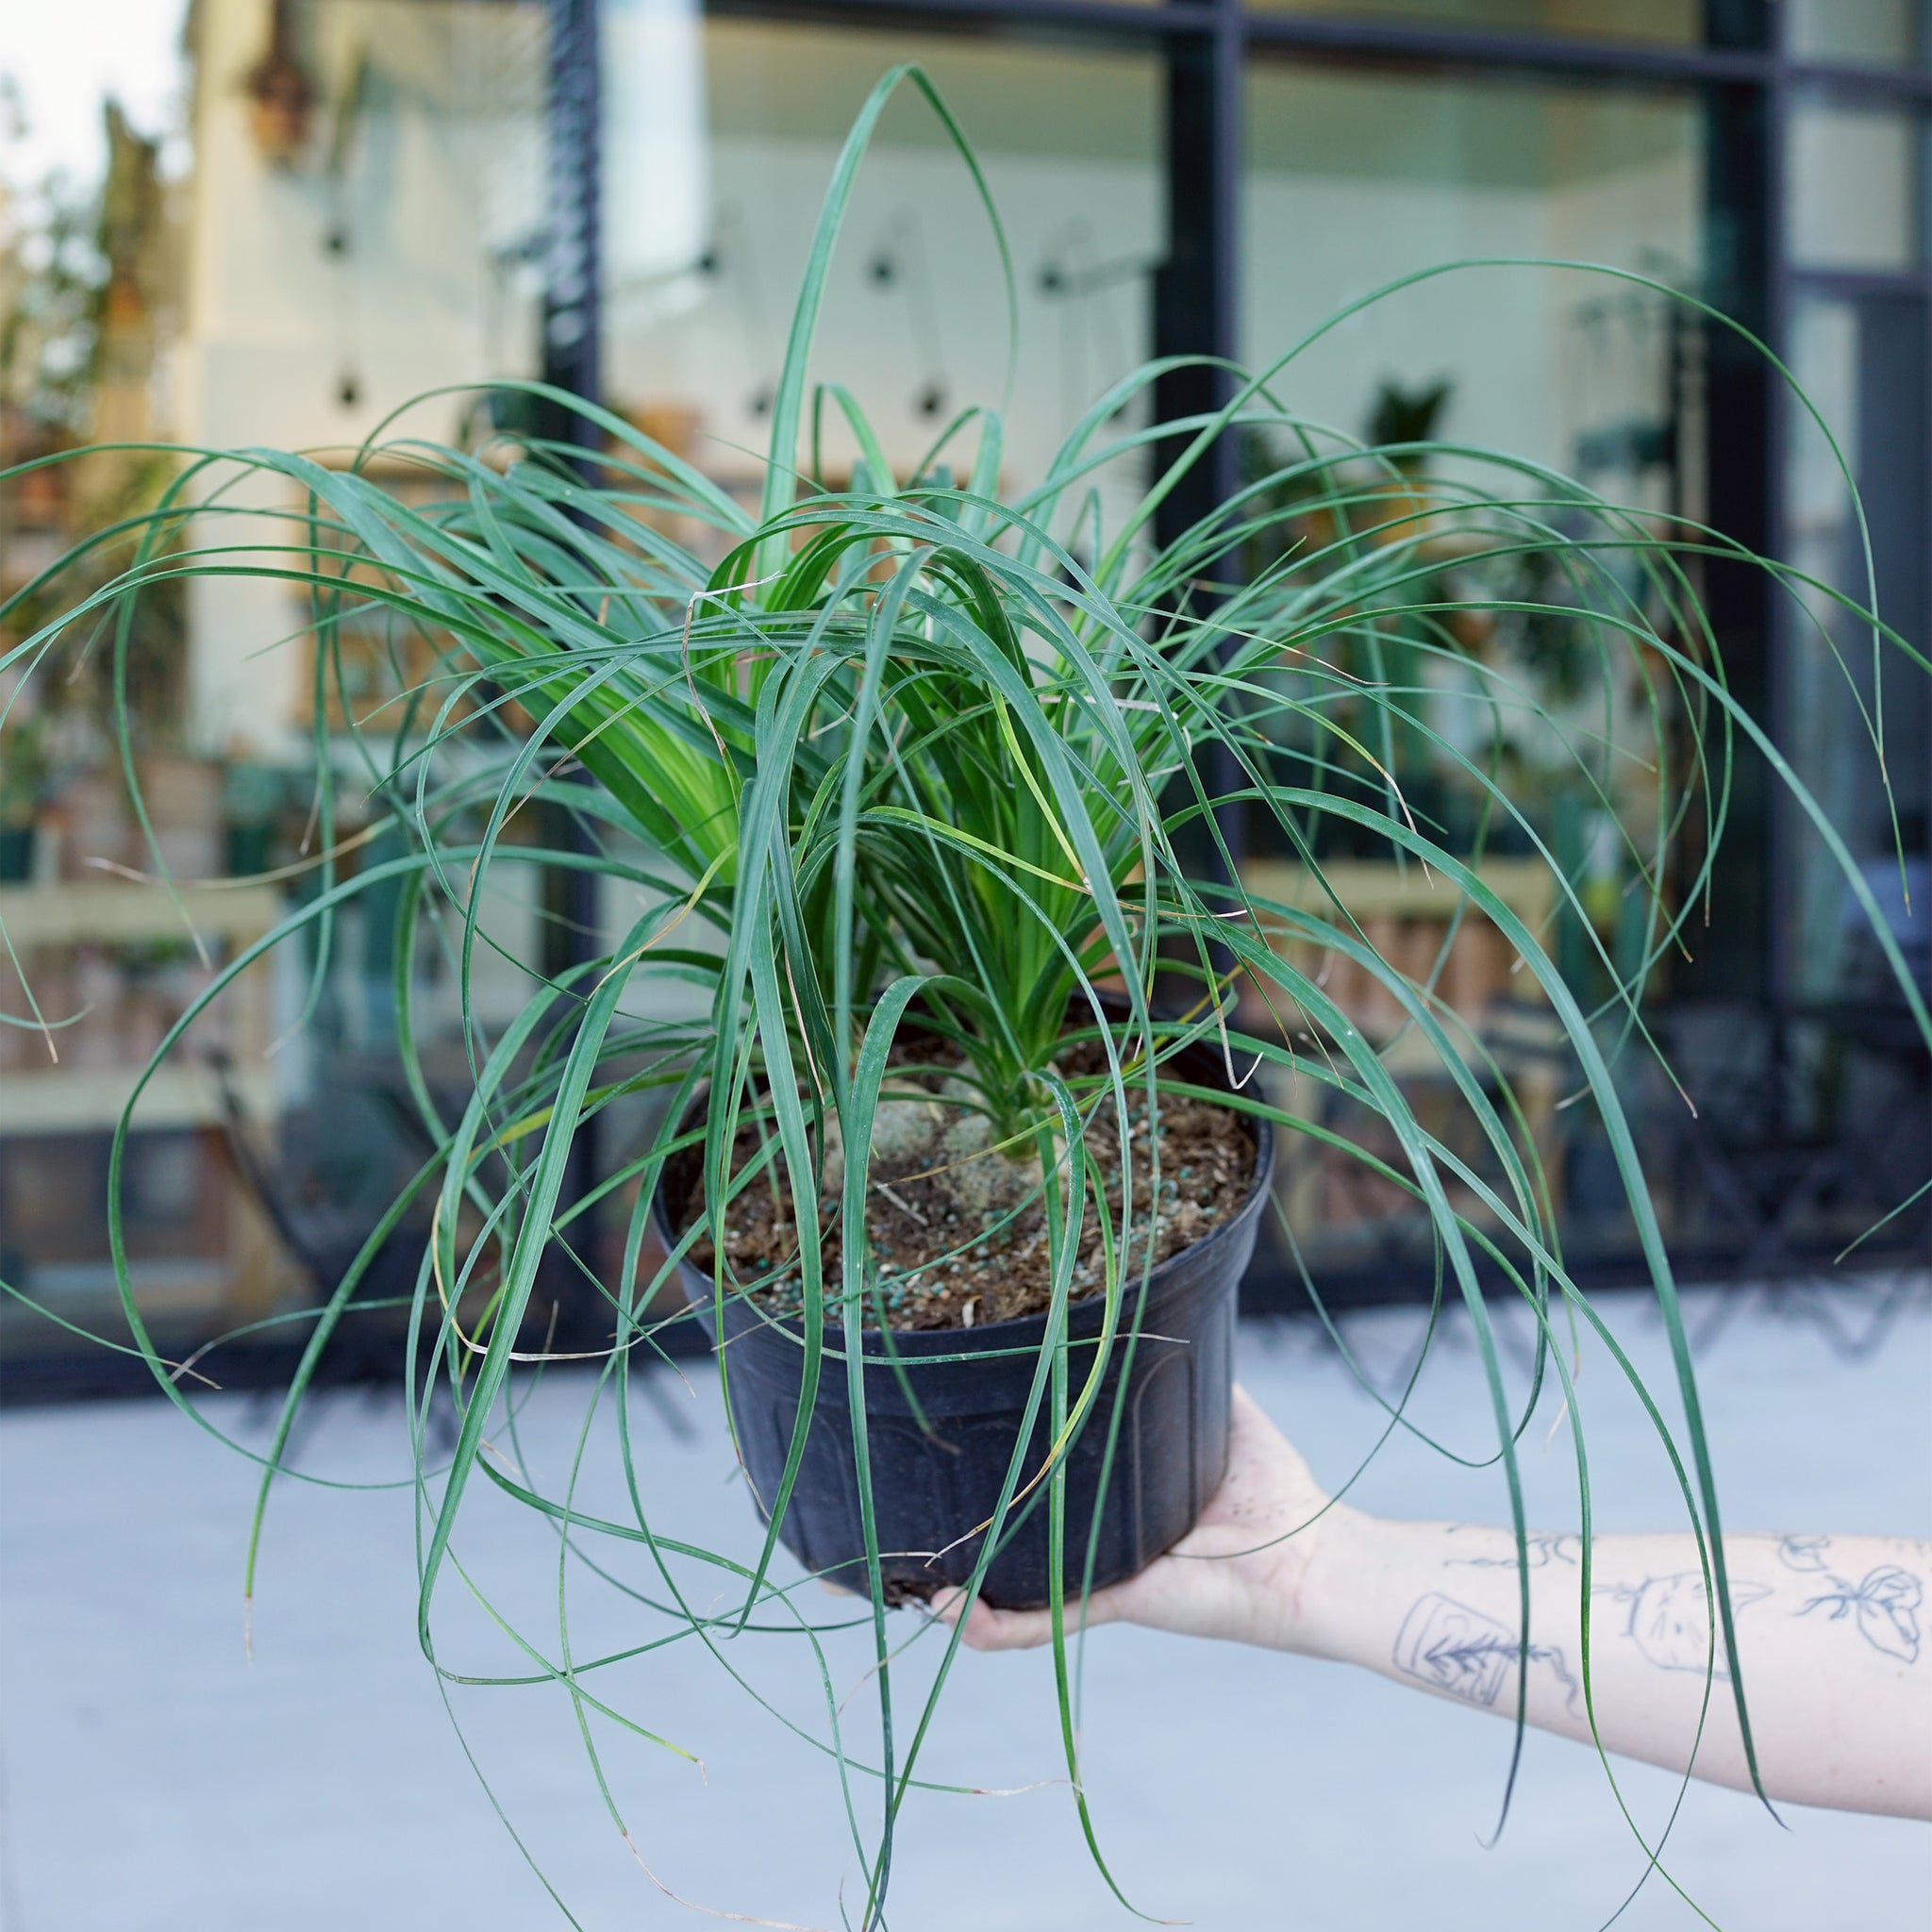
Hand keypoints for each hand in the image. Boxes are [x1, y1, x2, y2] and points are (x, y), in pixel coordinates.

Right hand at [933, 1385, 1351, 1653]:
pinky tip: (954, 1613)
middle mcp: (1100, 1541)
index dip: (1004, 1478)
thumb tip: (1159, 1309)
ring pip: (1015, 1590)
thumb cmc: (1273, 1486)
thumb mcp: (1218, 1414)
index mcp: (1117, 1500)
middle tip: (918, 1516)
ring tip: (918, 1579)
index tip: (960, 1448)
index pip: (1048, 1490)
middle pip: (1020, 1543)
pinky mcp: (1116, 1600)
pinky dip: (995, 1626)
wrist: (1310, 1553)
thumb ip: (1183, 1373)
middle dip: (966, 1539)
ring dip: (963, 1588)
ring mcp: (1101, 1576)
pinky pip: (1044, 1620)